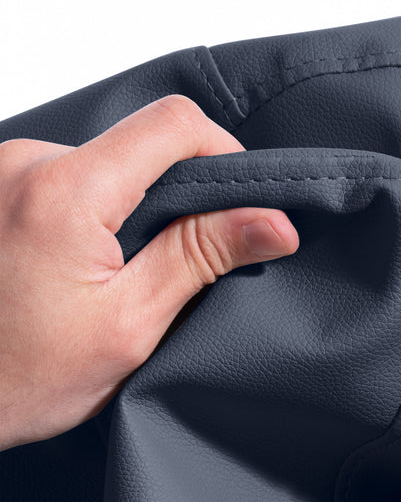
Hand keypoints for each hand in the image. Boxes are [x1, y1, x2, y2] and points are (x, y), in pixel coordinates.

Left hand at [0, 95, 298, 451]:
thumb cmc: (16, 377)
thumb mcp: (129, 324)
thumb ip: (202, 257)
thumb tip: (273, 223)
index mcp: (65, 193)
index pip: (173, 124)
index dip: (223, 151)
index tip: (239, 199)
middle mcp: (24, 162)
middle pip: (141, 141)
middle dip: (179, 191)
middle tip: (179, 257)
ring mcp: (2, 169)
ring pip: (109, 159)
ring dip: (135, 203)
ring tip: (123, 268)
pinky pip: (71, 174)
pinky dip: (99, 208)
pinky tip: (86, 261)